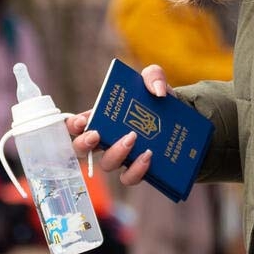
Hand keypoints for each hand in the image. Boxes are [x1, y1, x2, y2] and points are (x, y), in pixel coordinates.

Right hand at [66, 64, 172, 185]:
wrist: (180, 121)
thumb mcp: (155, 81)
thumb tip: (157, 92)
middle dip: (84, 144)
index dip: (73, 126)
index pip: (76, 125)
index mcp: (101, 119)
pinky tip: (147, 155)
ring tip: (132, 137)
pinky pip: (128, 178)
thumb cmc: (157, 101)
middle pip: (81, 150)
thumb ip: (153, 75)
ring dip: (115, 152)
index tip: (81, 122)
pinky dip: (136, 169)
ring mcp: (120, 158)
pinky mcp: (135, 171)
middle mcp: (105, 141)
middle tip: (96, 135)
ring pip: (106, 164)